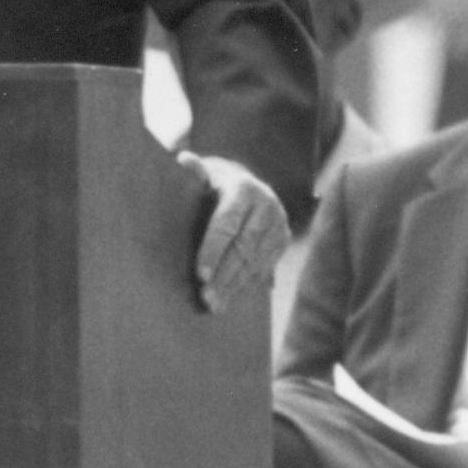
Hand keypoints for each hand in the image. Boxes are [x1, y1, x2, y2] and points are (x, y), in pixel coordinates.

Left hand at [185, 155, 292, 317]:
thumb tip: (183, 161)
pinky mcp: (283, 240)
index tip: (200, 274)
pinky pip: (264, 267)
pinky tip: (230, 299)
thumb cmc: (214, 181)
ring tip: (215, 306)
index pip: (227, 223)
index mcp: (244, 189)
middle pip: (243, 248)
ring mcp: (278, 224)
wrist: (245, 184)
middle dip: (224, 276)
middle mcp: (267, 206)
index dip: (213, 250)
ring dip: (235, 286)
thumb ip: (195, 171)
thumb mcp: (205, 173)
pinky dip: (246, 285)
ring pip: (255, 261)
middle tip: (206, 299)